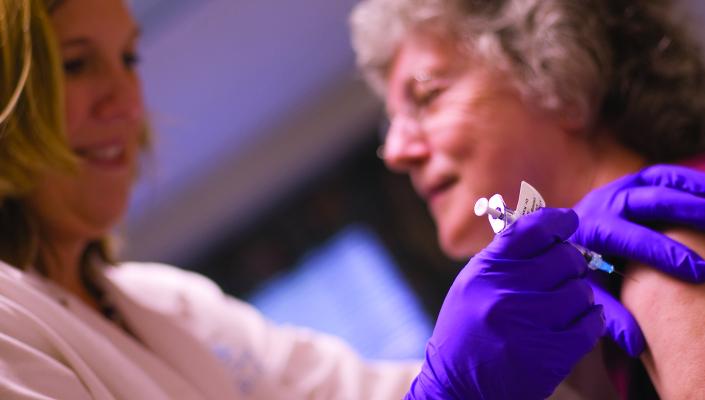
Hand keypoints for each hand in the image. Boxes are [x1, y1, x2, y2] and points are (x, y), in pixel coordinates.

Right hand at [406, 208, 603, 399]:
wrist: (457, 388)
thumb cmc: (466, 332)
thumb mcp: (471, 286)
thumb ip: (504, 259)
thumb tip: (547, 231)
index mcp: (484, 272)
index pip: (530, 230)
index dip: (557, 221)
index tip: (569, 221)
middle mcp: (504, 293)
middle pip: (564, 258)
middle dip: (571, 263)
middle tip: (566, 273)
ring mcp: (528, 325)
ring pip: (581, 292)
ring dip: (579, 296)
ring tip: (564, 306)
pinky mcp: (549, 355)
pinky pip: (590, 325)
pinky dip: (590, 322)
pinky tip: (577, 324)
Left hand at [571, 164, 704, 355]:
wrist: (566, 238)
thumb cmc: (583, 271)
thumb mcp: (592, 292)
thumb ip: (611, 314)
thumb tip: (636, 344)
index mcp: (590, 231)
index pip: (628, 238)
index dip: (663, 253)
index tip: (698, 272)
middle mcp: (602, 204)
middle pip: (646, 202)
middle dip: (685, 215)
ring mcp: (617, 188)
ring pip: (657, 183)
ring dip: (691, 194)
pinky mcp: (631, 180)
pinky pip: (662, 174)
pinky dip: (687, 180)